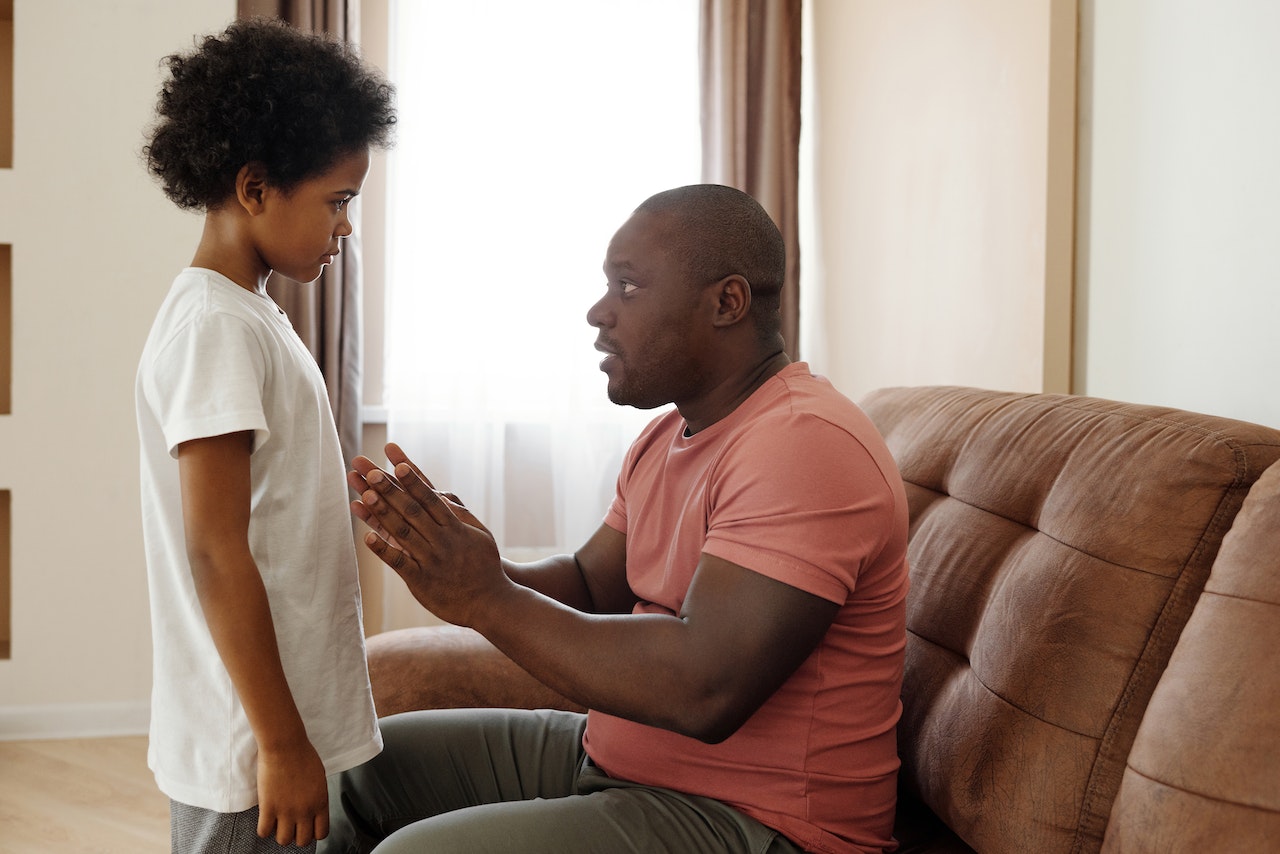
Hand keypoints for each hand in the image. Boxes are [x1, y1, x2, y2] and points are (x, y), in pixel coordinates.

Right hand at [256, 740, 328, 845]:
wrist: (285, 745)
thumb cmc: (303, 755)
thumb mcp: (319, 778)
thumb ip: (317, 797)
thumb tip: (314, 808)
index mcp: (320, 802)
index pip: (321, 833)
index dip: (313, 832)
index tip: (307, 827)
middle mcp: (305, 810)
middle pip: (302, 841)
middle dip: (297, 835)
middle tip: (291, 826)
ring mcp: (286, 811)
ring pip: (284, 840)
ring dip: (280, 833)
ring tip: (278, 822)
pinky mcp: (268, 807)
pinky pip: (264, 832)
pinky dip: (264, 829)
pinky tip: (265, 819)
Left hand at [349, 444, 505, 626]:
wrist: (490, 603)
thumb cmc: (484, 565)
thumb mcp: (480, 534)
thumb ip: (461, 514)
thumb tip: (442, 494)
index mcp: (456, 527)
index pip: (430, 498)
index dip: (413, 480)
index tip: (397, 464)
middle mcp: (442, 540)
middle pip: (412, 510)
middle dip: (391, 490)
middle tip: (372, 472)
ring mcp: (430, 560)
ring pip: (403, 532)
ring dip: (383, 513)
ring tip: (365, 495)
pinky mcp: (421, 581)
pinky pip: (399, 563)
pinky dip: (383, 549)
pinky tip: (367, 537)